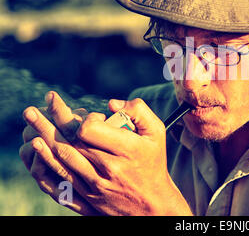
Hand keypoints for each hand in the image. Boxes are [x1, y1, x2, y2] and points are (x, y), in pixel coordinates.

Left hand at [22, 91, 191, 215]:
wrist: (152, 204)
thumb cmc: (153, 163)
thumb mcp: (156, 132)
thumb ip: (138, 111)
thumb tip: (111, 104)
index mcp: (126, 150)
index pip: (90, 130)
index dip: (85, 118)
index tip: (89, 116)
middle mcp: (108, 168)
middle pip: (71, 141)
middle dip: (50, 121)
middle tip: (34, 107)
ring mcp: (95, 185)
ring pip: (62, 158)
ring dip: (43, 137)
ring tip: (31, 120)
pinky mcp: (87, 197)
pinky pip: (60, 178)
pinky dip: (46, 161)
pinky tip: (37, 147)